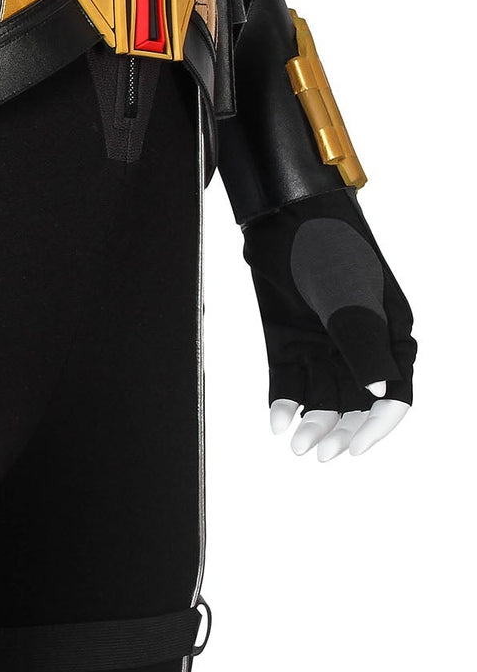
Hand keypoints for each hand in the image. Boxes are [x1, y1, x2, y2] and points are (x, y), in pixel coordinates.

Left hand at [242, 189, 415, 461]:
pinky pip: (288, 380)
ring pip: (321, 397)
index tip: (357, 449)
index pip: (394, 396)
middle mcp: (358, 347)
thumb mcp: (349, 296)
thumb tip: (380, 396)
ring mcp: (321, 345)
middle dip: (340, 431)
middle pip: (355, 404)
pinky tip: (276, 422)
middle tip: (318, 454)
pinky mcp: (287, 341)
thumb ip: (362, 345)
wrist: (284, 217)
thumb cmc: (329, 248)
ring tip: (296, 445)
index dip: (378, 427)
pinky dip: (283, 402)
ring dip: (311, 423)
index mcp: (390, 336)